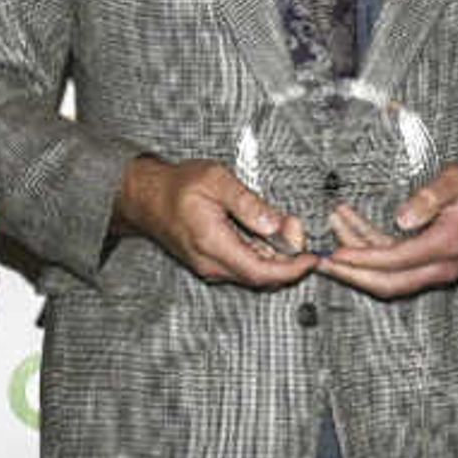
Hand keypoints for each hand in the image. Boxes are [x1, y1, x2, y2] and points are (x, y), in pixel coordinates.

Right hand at [117, 155, 318, 286]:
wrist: (146, 197)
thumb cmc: (177, 186)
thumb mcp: (216, 180)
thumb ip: (248, 203)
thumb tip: (275, 224)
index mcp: (213, 243)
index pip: (261, 271)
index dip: (291, 269)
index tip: (311, 258)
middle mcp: (211, 263)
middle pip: (262, 276)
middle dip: (288, 258)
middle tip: (296, 229)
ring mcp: (210, 267)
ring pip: (254, 273)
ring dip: (276, 256)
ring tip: (284, 227)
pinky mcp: (211, 264)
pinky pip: (243, 267)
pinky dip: (262, 255)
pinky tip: (267, 235)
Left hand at [314, 165, 457, 298]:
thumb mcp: (457, 181)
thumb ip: (430, 197)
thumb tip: (401, 218)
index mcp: (447, 245)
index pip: (397, 260)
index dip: (364, 260)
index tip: (337, 255)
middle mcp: (441, 267)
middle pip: (388, 283)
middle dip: (352, 275)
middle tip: (321, 263)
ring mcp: (434, 271)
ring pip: (388, 278)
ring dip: (357, 260)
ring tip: (333, 229)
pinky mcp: (427, 267)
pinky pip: (394, 267)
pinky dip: (370, 251)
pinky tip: (351, 228)